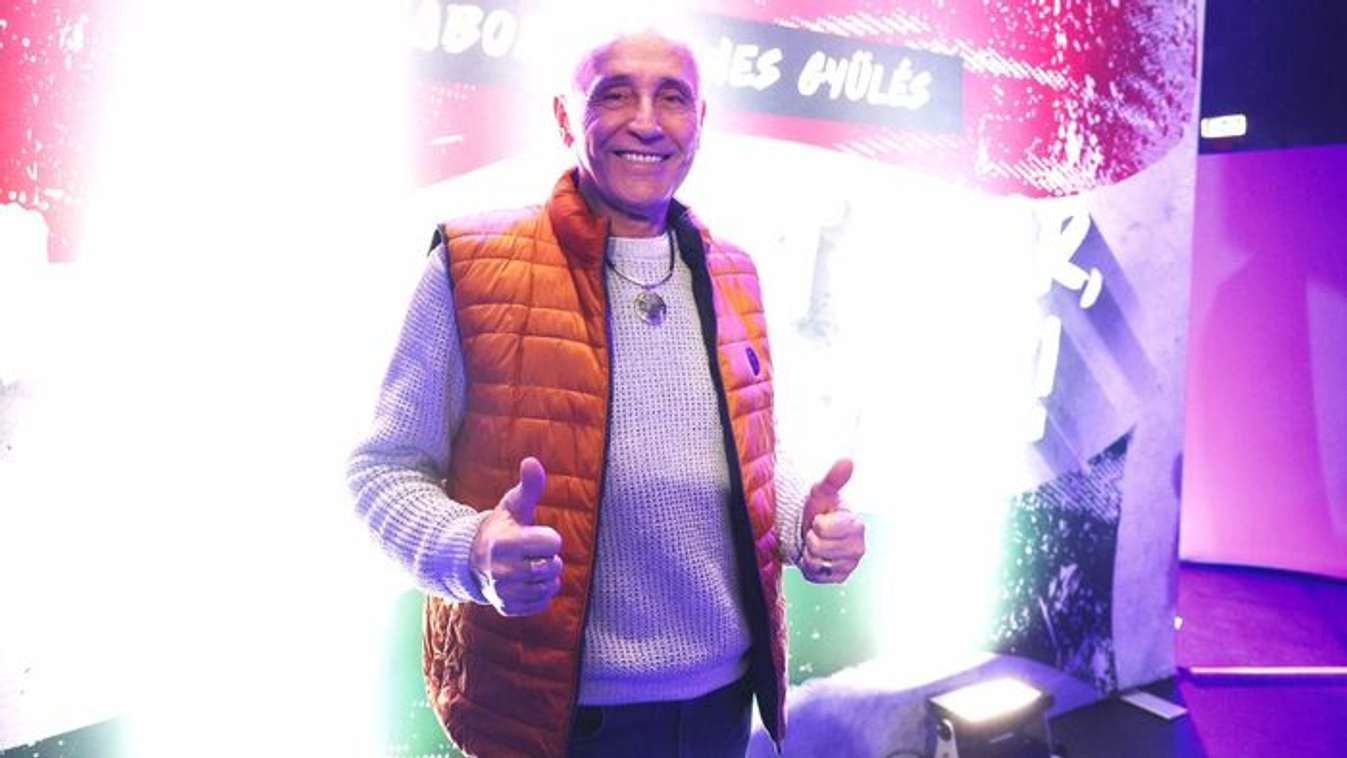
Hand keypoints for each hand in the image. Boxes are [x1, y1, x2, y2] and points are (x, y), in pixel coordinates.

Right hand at [470, 457, 563, 615]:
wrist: (472, 560)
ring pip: (549, 586)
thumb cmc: (501, 528)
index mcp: (505, 543)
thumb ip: (529, 486)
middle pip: (554, 566)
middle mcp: (502, 571)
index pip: (553, 543)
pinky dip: (539, 593)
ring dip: (546, 576)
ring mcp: (504, 593)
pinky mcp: (507, 609)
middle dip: (548, 557)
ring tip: (529, 566)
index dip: (548, 537)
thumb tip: (532, 461)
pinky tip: (526, 582)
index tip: (533, 536)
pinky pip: (542, 603)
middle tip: (531, 553)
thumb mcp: (513, 505)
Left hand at [799, 459, 864, 583]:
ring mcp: (850, 564)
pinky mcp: (840, 578)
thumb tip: (847, 460)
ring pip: (815, 562)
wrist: (814, 531)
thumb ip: (834, 478)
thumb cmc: (821, 509)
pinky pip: (815, 575)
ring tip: (817, 543)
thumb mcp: (823, 491)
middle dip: (812, 538)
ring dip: (810, 552)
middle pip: (818, 546)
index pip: (823, 527)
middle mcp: (858, 547)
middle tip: (818, 532)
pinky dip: (810, 567)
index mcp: (856, 525)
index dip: (816, 522)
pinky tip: (818, 557)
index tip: (821, 519)